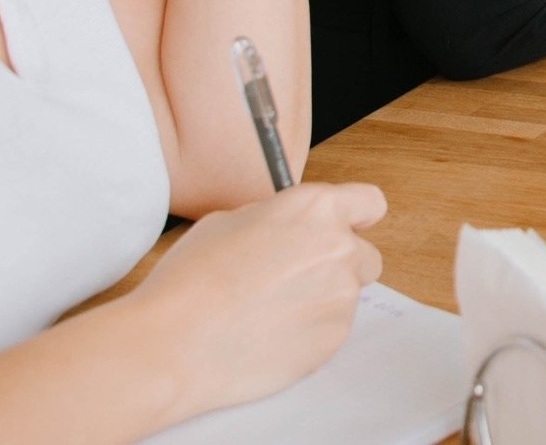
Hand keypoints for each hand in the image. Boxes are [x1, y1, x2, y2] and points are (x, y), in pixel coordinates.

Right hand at [128, 182, 386, 416]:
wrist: (175, 343)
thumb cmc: (192, 279)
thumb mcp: (228, 221)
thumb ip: (277, 220)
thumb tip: (288, 229)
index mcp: (317, 208)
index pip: (370, 203)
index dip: (355, 217)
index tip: (346, 228)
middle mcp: (340, 248)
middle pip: (363, 254)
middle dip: (337, 264)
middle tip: (293, 279)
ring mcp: (342, 296)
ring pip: (347, 294)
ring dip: (322, 299)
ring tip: (270, 311)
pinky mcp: (334, 339)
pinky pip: (333, 329)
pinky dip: (311, 332)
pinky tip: (270, 335)